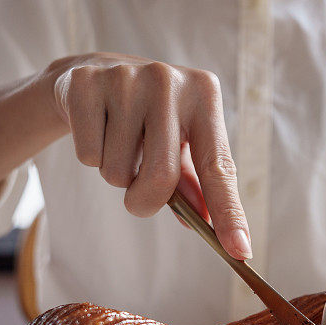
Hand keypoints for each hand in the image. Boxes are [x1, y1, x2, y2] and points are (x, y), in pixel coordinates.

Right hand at [48, 53, 251, 259]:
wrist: (96, 73)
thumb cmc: (151, 118)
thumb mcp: (183, 144)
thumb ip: (198, 185)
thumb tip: (206, 223)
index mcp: (204, 95)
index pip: (219, 167)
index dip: (229, 213)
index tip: (240, 251)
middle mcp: (168, 80)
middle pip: (161, 178)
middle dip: (146, 201)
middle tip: (138, 193)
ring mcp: (125, 78)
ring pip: (118, 171)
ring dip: (117, 175)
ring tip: (119, 143)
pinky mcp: (85, 83)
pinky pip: (88, 156)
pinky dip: (91, 156)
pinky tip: (97, 128)